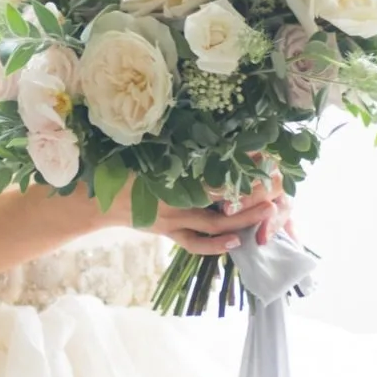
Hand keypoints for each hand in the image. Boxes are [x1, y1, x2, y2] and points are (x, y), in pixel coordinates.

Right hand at [96, 167, 291, 255]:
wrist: (98, 200)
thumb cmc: (123, 169)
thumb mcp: (149, 153)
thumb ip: (176, 148)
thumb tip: (208, 131)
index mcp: (172, 177)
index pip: (215, 175)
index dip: (241, 168)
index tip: (265, 157)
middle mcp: (176, 201)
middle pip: (222, 202)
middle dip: (252, 197)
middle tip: (277, 188)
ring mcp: (173, 220)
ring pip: (214, 225)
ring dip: (242, 220)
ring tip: (268, 213)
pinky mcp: (169, 232)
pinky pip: (195, 243)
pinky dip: (216, 245)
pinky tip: (236, 241)